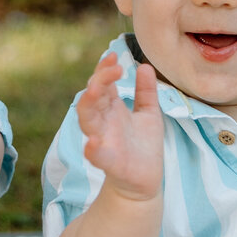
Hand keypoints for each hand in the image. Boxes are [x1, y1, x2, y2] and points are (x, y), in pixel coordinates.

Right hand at [78, 52, 162, 202]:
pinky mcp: (109, 163)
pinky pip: (96, 156)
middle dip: (98, 81)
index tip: (114, 55)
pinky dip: (93, 149)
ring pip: (87, 120)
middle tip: (112, 67)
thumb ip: (145, 91)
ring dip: (88, 105)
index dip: (104, 69)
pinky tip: (93, 142)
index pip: (103, 84)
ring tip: (93, 89)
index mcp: (111, 109)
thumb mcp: (148, 114)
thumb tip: (145, 66)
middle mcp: (103, 122)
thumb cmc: (143, 145)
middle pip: (92, 97)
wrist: (145, 181)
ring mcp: (103, 141)